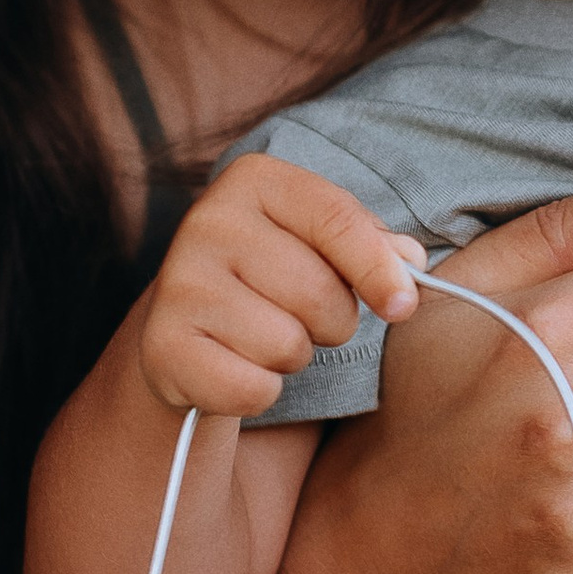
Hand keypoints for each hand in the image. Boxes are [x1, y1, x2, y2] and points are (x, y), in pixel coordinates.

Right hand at [137, 156, 425, 417]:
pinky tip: (235, 367)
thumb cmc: (271, 280)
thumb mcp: (321, 246)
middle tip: (302, 317)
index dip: (380, 268)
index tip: (404, 306)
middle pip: (320, 292)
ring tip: (262, 337)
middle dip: (331, 322)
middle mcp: (207, 220)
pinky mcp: (162, 345)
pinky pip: (253, 388)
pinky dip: (259, 392)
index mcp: (254, 180)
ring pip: (288, 344)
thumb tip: (411, 261)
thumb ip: (372, 246)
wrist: (187, 330)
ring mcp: (179, 283)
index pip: (336, 218)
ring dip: (292, 356)